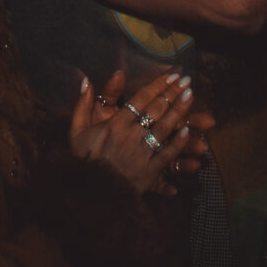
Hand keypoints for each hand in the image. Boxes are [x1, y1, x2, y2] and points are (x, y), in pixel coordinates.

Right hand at [68, 70, 191, 194]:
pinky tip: (188, 130)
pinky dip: (178, 142)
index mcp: (115, 124)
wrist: (91, 192)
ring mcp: (142, 152)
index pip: (141, 99)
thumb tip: (86, 81)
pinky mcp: (150, 171)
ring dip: (179, 111)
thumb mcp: (76, 131)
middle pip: (156, 109)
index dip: (158, 85)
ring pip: (165, 128)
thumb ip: (81, 105)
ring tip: (191, 96)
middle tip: (186, 80)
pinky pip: (167, 154)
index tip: (171, 75)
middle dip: (173, 92)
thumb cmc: (84, 160)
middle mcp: (131, 135)